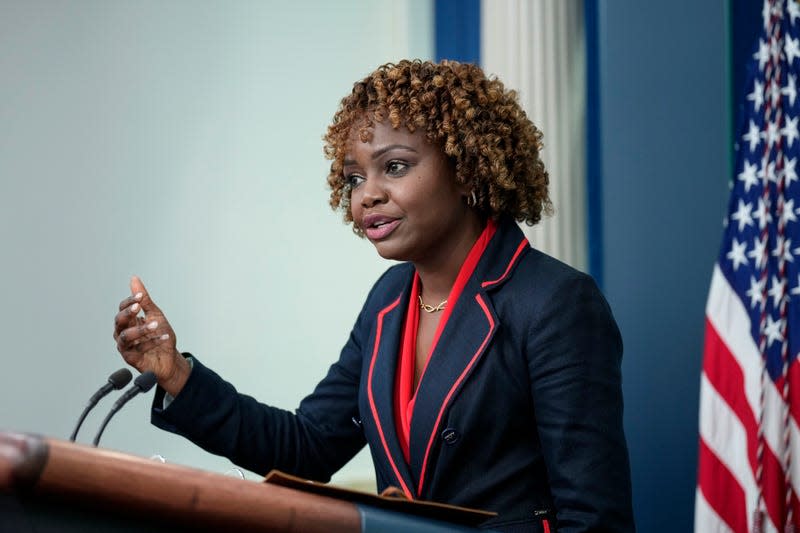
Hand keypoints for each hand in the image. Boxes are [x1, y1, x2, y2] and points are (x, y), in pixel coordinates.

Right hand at [113, 276, 189, 396]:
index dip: (130, 301)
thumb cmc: (160, 335)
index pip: (123, 308)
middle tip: (139, 307)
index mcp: (128, 321)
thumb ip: (144, 299)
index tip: (141, 296)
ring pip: (125, 336)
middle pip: (118, 321)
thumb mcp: (155, 314)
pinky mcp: (131, 358)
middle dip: (128, 313)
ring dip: (140, 329)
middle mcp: (123, 333)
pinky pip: (138, 349)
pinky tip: (164, 337)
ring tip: (156, 324)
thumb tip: (134, 279)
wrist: (170, 358)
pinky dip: (152, 342)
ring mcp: (126, 346)